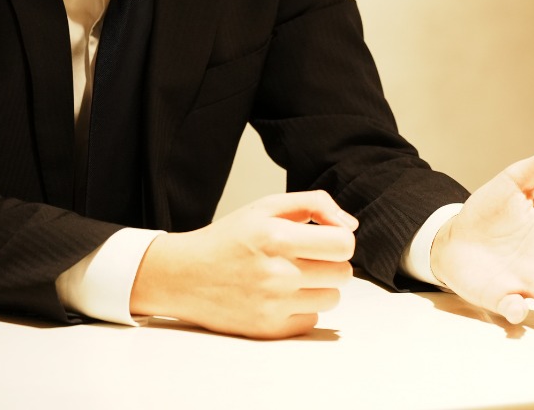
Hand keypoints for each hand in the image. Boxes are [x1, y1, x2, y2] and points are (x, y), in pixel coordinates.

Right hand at [130, 190, 356, 338]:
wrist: (183, 275)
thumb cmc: (228, 238)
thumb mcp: (266, 206)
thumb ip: (313, 204)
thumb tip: (350, 225)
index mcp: (277, 236)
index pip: (343, 245)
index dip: (339, 240)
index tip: (325, 239)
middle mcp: (276, 272)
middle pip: (343, 273)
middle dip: (330, 263)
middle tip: (306, 258)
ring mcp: (273, 304)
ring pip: (332, 299)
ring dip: (319, 287)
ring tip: (293, 277)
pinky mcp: (268, 329)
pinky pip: (312, 320)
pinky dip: (302, 309)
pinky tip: (280, 297)